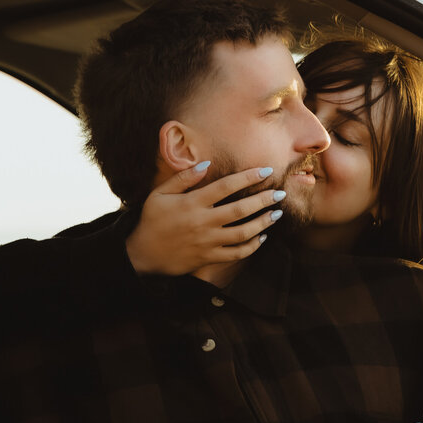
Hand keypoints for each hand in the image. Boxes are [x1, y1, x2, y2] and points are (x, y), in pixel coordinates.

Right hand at [125, 162, 285, 275]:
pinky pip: (235, 253)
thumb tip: (206, 164)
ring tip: (276, 214)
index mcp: (192, 203)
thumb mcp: (160, 194)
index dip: (248, 178)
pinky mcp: (208, 257)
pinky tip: (261, 237)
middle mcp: (203, 222)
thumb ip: (183, 178)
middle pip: (240, 210)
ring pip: (242, 233)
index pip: (225, 186)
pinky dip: (252, 246)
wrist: (142, 255)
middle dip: (263, 200)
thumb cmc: (152, 220)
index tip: (266, 171)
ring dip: (263, 223)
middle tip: (279, 194)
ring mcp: (207, 241)